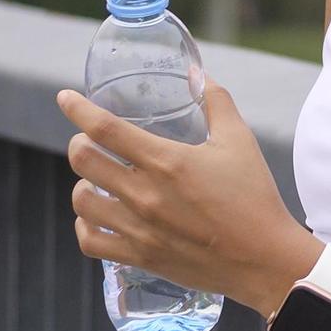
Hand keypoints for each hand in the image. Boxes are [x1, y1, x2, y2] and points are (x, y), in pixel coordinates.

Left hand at [57, 79, 311, 318]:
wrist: (265, 259)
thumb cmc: (255, 197)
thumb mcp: (239, 140)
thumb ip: (216, 101)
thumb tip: (196, 72)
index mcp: (166, 161)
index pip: (104, 128)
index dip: (77, 108)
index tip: (65, 97)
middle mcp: (145, 194)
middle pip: (83, 160)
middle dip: (80, 143)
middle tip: (92, 142)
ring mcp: (139, 229)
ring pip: (81, 200)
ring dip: (83, 183)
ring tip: (97, 179)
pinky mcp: (141, 256)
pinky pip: (90, 241)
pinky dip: (86, 224)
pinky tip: (98, 216)